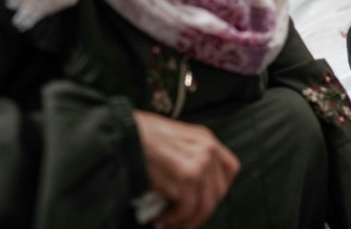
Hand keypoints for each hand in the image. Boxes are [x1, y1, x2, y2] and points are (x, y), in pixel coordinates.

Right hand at [133, 110, 239, 228]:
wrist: (119, 131)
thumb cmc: (139, 135)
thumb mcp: (173, 137)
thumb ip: (187, 155)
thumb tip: (190, 188)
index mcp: (205, 138)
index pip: (230, 168)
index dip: (219, 190)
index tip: (203, 202)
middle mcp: (207, 149)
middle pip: (218, 192)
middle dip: (201, 212)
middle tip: (183, 221)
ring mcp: (198, 162)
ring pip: (205, 205)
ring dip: (187, 220)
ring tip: (169, 223)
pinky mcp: (184, 176)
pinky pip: (187, 208)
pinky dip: (174, 219)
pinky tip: (159, 218)